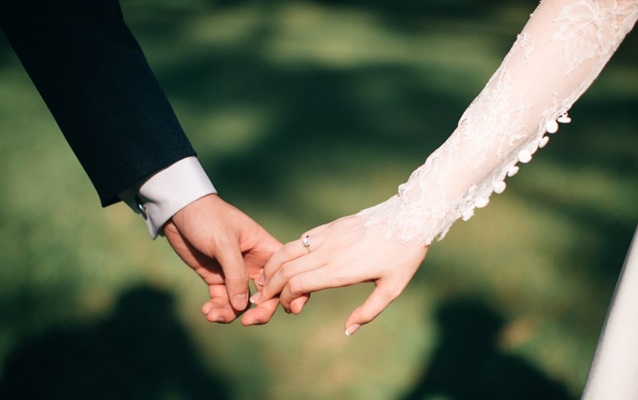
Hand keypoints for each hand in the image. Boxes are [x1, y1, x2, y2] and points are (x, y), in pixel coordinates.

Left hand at [163, 194, 281, 325]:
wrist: (178, 210)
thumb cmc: (208, 218)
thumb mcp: (224, 243)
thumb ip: (235, 274)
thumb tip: (243, 307)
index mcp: (264, 249)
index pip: (284, 273)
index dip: (291, 291)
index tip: (290, 309)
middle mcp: (253, 263)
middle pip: (266, 294)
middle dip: (259, 311)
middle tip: (247, 322)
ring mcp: (234, 272)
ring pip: (242, 302)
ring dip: (230, 313)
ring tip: (213, 314)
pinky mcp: (216, 277)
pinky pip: (222, 300)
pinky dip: (217, 309)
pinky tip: (207, 310)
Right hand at [249, 215, 427, 334]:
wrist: (410, 218)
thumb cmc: (403, 256)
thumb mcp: (392, 289)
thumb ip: (368, 312)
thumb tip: (348, 331)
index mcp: (340, 270)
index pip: (297, 284)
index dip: (285, 298)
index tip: (288, 308)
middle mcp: (328, 252)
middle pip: (285, 269)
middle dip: (269, 287)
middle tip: (261, 299)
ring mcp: (327, 236)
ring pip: (287, 251)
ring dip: (271, 268)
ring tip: (263, 281)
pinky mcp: (329, 226)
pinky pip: (300, 240)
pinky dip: (285, 253)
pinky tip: (282, 262)